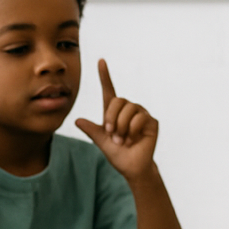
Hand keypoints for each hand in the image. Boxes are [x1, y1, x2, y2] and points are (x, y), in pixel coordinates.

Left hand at [74, 59, 158, 182]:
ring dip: (122, 126)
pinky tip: (134, 139)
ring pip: (128, 108)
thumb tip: (77, 120)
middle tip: (111, 134)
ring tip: (122, 139)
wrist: (132, 168)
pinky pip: (139, 117)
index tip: (101, 61)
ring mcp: (141, 114)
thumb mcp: (101, 141)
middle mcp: (129, 110)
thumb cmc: (118, 154)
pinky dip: (132, 130)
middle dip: (111, 118)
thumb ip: (92, 130)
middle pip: (118, 100)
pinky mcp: (151, 121)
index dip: (105, 75)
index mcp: (115, 112)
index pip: (109, 90)